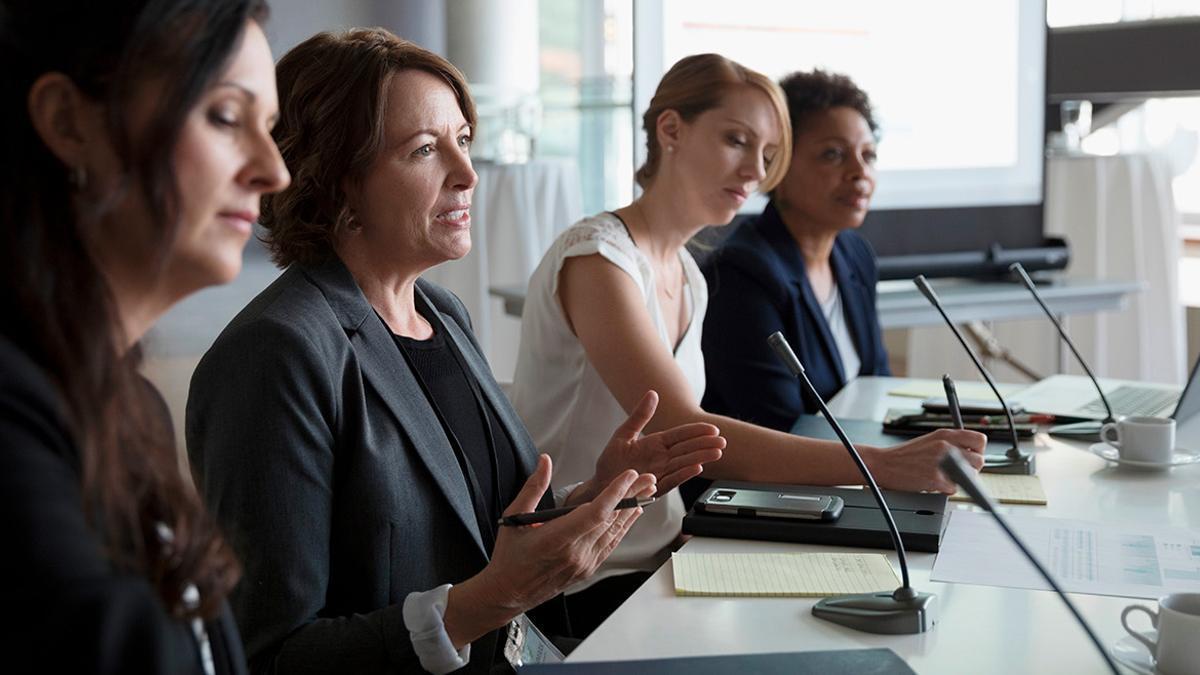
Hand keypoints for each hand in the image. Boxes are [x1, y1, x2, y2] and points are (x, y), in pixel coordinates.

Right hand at [445, 455, 654, 647]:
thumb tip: (545, 460)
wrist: (509, 592)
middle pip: (611, 519)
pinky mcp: (587, 569)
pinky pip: (610, 545)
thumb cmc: (509, 555)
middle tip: (648, 478)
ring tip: (647, 492)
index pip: (595, 512)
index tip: (629, 476)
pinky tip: (632, 515)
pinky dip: (623, 528)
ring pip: (615, 532)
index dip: (616, 493)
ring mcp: (583, 563)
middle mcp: (575, 552)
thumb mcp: (514, 516)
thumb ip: (533, 487)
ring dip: (632, 510)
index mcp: (557, 538)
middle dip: (632, 496)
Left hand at [575, 390, 723, 503]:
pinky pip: (671, 480)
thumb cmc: (611, 462)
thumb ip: (639, 416)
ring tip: (716, 453)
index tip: (712, 429)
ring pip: (683, 464)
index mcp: (655, 444)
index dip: (696, 431)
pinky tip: (696, 468)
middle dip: (705, 445)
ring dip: (700, 458)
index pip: (680, 435)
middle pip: (686, 450)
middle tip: (722, 442)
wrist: (601, 486)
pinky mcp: (655, 488)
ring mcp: (660, 473)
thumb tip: (652, 393)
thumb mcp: (623, 434)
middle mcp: (661, 459)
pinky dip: (683, 474)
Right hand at [868, 428, 986, 493]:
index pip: (980, 440)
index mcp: (945, 434)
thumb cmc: (904, 455)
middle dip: (971, 468)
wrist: (883, 464)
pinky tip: (934, 484)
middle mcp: (945, 446)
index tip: (970, 456)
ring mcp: (941, 462)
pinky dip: (946, 489)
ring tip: (945, 477)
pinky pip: (954, 488)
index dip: (978, 451)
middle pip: (979, 460)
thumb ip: (951, 443)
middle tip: (958, 471)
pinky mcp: (935, 479)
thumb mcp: (931, 440)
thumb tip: (971, 453)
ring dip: (961, 480)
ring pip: (970, 476)